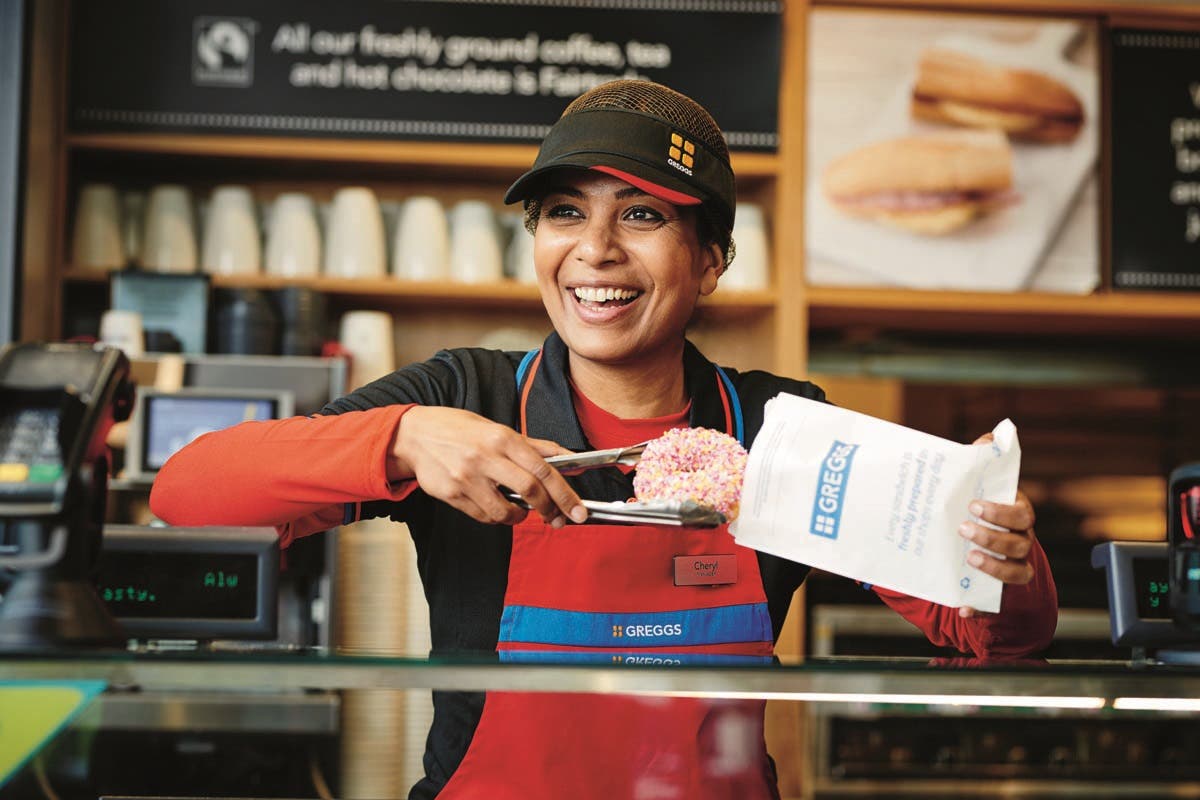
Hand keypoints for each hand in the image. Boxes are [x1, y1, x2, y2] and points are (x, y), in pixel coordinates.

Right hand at [389, 406, 587, 527]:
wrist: (414, 435)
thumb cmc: (458, 430)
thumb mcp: (497, 429)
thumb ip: (534, 446)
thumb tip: (568, 458)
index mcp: (501, 438)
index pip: (542, 469)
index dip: (564, 493)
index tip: (577, 510)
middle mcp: (485, 457)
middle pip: (530, 490)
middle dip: (551, 509)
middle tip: (559, 519)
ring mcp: (467, 478)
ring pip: (505, 512)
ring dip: (520, 517)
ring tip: (523, 512)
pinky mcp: (452, 495)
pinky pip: (483, 516)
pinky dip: (497, 518)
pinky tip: (497, 508)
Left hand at [957, 432, 1037, 617]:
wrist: (985, 554)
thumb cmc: (981, 514)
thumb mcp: (979, 490)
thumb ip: (981, 465)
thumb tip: (989, 437)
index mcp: (1017, 517)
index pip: (1021, 513)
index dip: (1001, 511)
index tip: (974, 505)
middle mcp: (1022, 542)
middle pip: (1019, 543)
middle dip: (993, 537)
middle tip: (963, 529)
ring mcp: (1015, 569)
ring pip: (1016, 572)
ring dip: (993, 566)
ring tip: (968, 558)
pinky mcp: (1001, 593)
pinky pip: (995, 605)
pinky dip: (980, 607)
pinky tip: (964, 607)